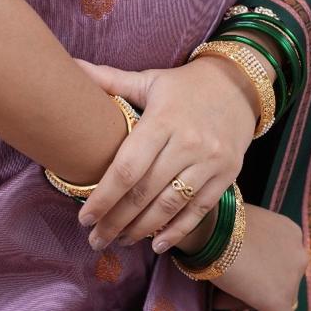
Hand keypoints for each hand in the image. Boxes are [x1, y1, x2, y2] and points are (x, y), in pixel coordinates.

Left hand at [72, 55, 258, 252]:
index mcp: (164, 119)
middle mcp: (188, 142)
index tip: (84, 216)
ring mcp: (210, 161)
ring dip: (141, 230)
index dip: (104, 196)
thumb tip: (72, 66)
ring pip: (170, 206)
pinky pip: (198, 210)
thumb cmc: (184, 86)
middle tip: (95, 238)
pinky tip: (156, 244)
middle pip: (145, 192)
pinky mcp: (227, 174)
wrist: (238, 85)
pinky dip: (176, 231)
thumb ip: (111, 80)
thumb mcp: (149, 79)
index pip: (128, 167)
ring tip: (119, 240)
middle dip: (116, 220)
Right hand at [209, 205, 307, 310]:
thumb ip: (252, 246)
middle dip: (251, 298)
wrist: (211, 228)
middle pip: (278, 285)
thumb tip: (243, 266)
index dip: (260, 278)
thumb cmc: (219, 223)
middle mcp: (298, 255)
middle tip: (226, 306)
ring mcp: (291, 280)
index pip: (279, 264)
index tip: (244, 287)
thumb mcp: (243, 229)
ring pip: (277, 306)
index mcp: (290, 233)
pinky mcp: (281, 302)